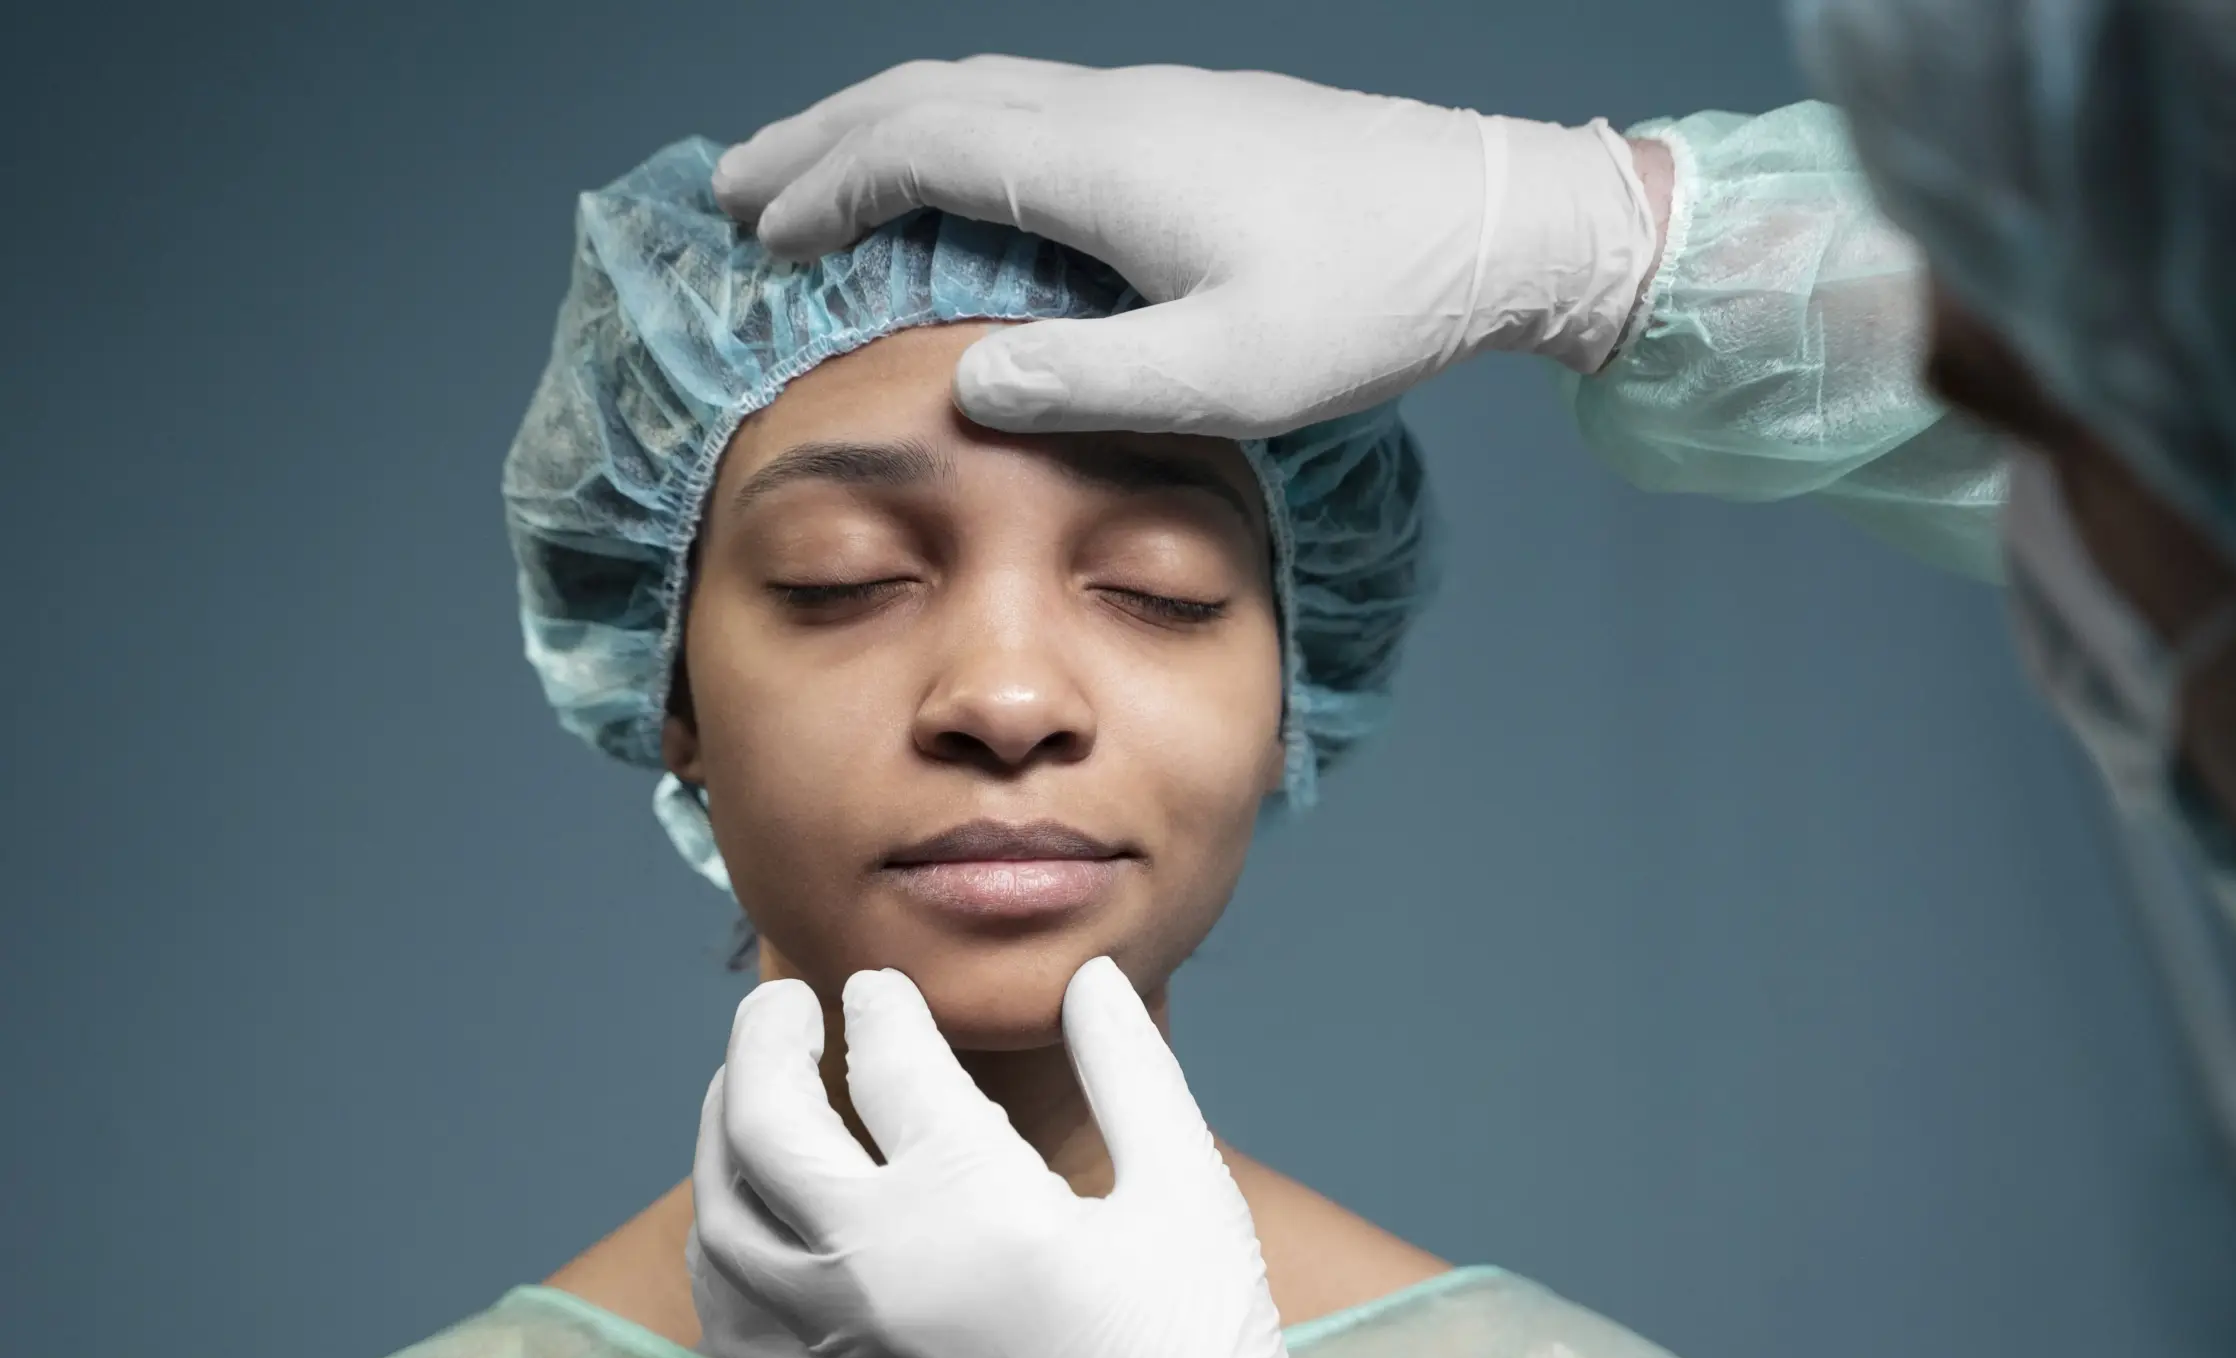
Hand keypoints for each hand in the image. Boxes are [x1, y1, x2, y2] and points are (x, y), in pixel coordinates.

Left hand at [687, 957, 1318, 1357]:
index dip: (881, 1008)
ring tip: (747, 1092)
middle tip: (783, 1004)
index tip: (883, 989)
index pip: (887, 1061)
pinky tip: (745, 1218)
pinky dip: (719, 1250)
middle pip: (765, 1120)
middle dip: (763, 1040)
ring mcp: (835, 1347)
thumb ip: (1130, 1069)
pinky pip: (728, 1318)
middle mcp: (874, 1266)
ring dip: (723, 1135)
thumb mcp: (1186, 1191)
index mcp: (971, 1199)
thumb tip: (1086, 977)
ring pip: (723, 1216)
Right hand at [711, 56, 1659, 434]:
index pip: (919, 148)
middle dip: (820, 138)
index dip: (826, 186)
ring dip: (883, 126)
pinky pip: (1030, 105)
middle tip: (733, 187)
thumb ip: (1088, 382)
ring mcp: (1150, 104)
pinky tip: (960, 177)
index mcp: (1100, 163)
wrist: (1495, 217)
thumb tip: (968, 382)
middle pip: (927, 96)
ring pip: (979, 90)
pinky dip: (955, 131)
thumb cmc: (1372, 301)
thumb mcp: (1230, 376)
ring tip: (816, 171)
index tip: (757, 234)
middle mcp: (1109, 110)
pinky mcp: (1187, 119)